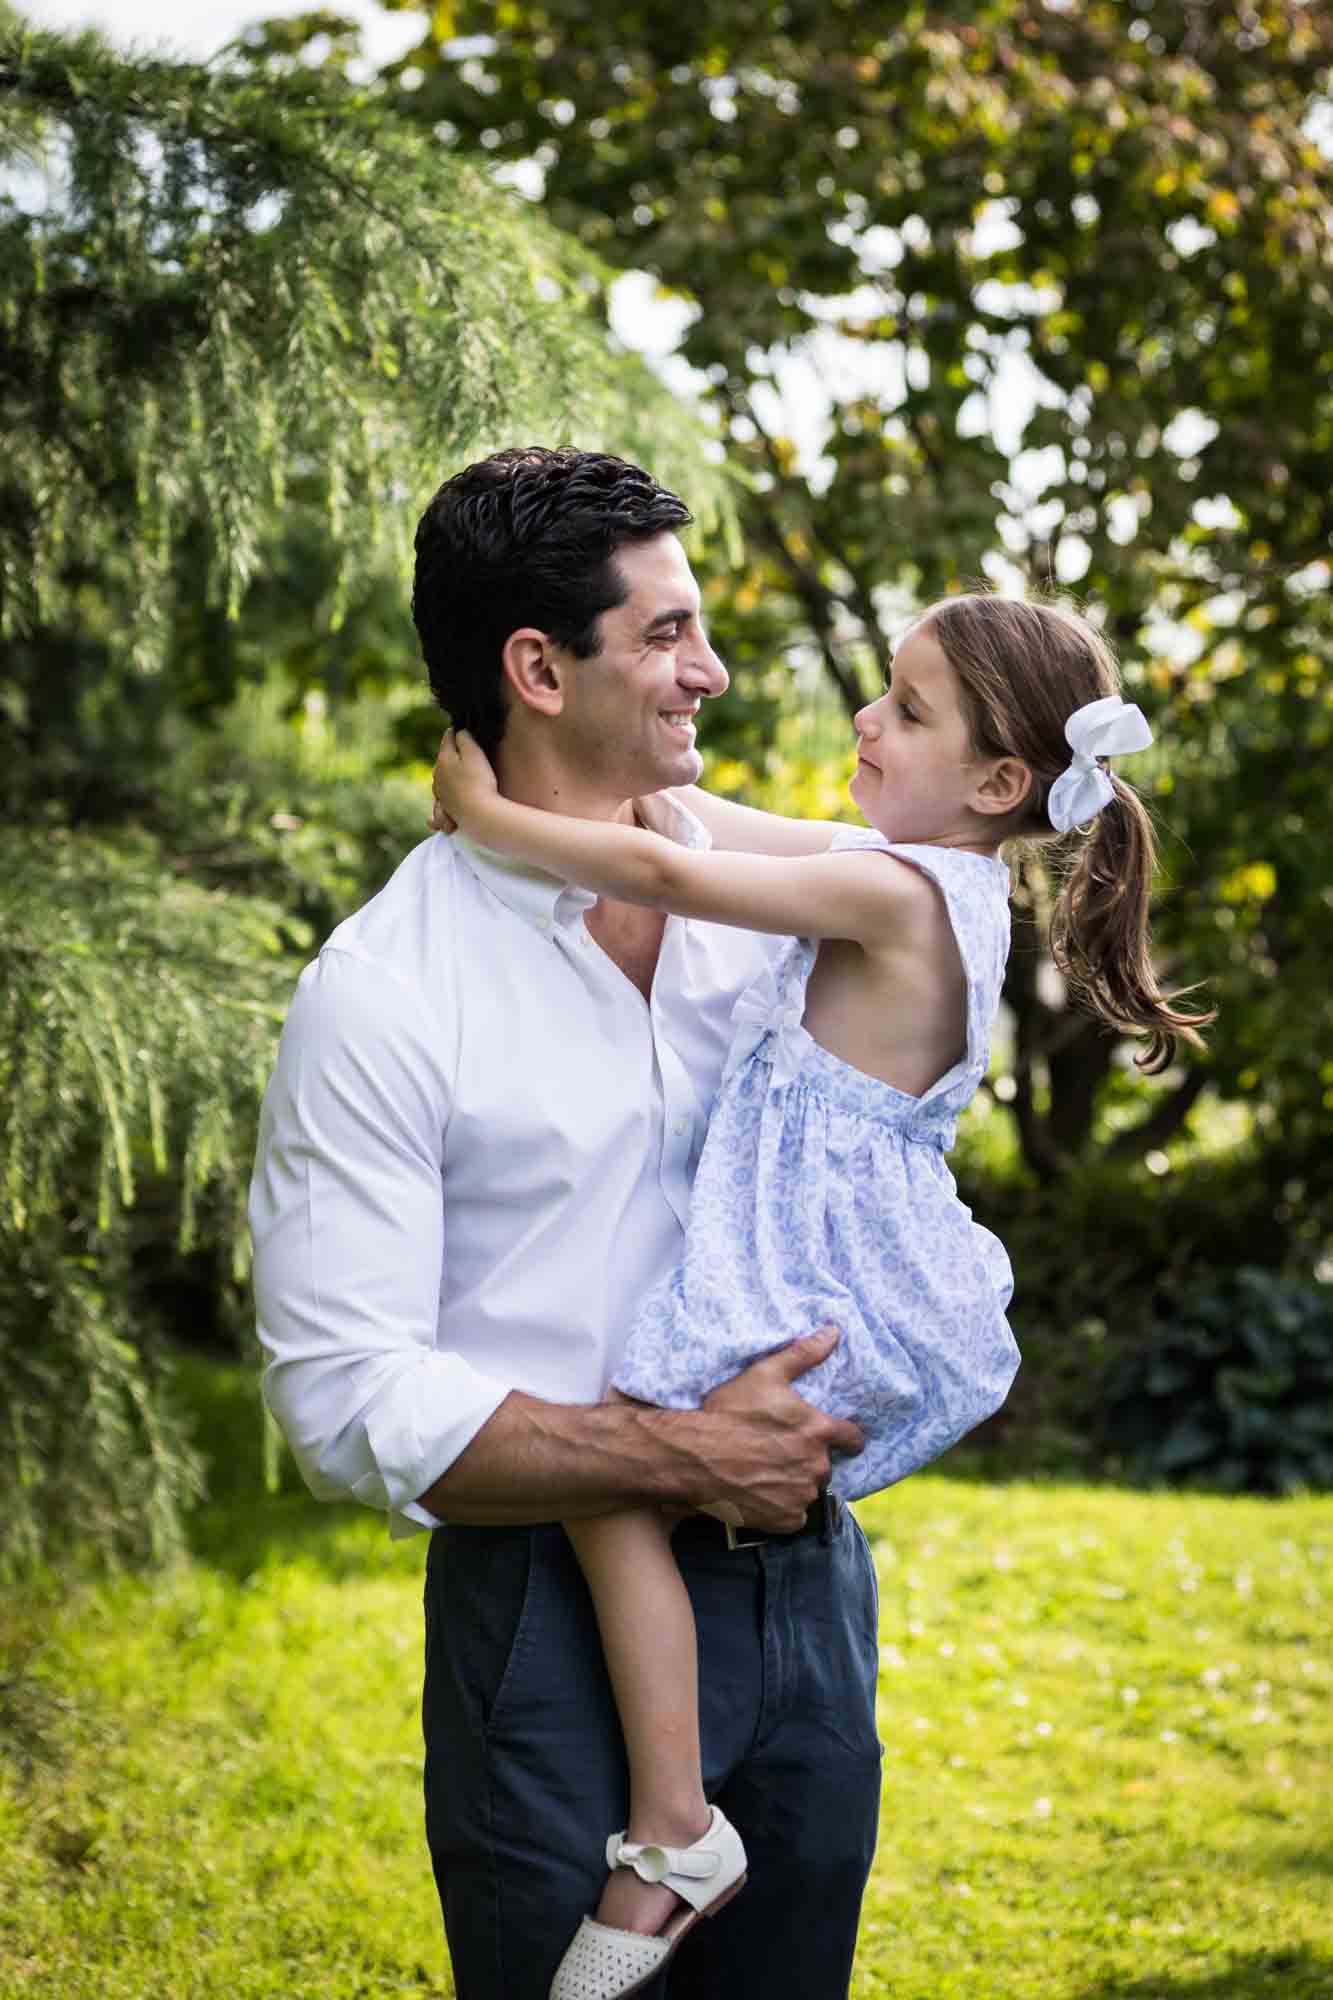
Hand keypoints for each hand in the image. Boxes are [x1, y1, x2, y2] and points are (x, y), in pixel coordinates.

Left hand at [429, 728, 497, 835]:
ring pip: (441, 779)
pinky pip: (441, 803)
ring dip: (448, 775)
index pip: (447, 737)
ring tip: (459, 775)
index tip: (464, 729)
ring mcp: (440, 793)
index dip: (457, 731)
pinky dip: (441, 803)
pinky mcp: (446, 809)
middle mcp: (437, 776)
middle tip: (467, 752)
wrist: (478, 814)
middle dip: (453, 754)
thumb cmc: (478, 781)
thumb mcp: (474, 753)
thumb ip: (465, 738)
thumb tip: (459, 731)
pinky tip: (437, 809)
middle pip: (444, 759)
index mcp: (442, 759)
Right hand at [695, 1325, 863, 1530]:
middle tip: (779, 1451)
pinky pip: (794, 1515)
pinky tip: (760, 1492)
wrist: (695, 1455)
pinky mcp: (785, 1519)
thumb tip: (833, 1332)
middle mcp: (816, 1466)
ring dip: (794, 1483)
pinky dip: (782, 1507)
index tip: (842, 1439)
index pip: (853, 1438)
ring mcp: (801, 1495)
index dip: (847, 1438)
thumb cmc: (728, 1412)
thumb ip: (804, 1354)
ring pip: (808, 1490)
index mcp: (818, 1431)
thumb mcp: (765, 1374)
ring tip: (765, 1471)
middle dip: (808, 1459)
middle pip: (824, 1465)